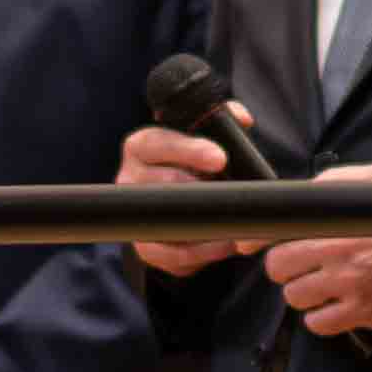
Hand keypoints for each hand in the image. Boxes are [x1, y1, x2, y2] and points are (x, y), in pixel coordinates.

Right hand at [119, 113, 267, 269]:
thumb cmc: (190, 163)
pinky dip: (201, 251)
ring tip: (231, 220)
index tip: (219, 158)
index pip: (157, 143)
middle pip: (160, 182)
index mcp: (142, 146)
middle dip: (197, 188)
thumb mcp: (202, 136)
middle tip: (227, 193)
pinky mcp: (145, 247)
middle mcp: (130, 178)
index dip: (189, 150)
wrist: (176, 202)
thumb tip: (241, 118)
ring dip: (201, 221)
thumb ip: (222, 119)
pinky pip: (170, 253)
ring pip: (164, 219)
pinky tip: (224, 243)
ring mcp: (135, 214)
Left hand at [265, 165, 371, 347]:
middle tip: (302, 263)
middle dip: (286, 266)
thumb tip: (308, 190)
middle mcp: (339, 253)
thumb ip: (341, 181)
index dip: (258, 237)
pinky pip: (318, 324)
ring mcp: (349, 286)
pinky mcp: (362, 313)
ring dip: (304, 292)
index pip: (282, 229)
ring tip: (324, 283)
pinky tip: (337, 304)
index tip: (248, 243)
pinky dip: (322, 317)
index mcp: (340, 220)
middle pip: (278, 267)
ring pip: (295, 298)